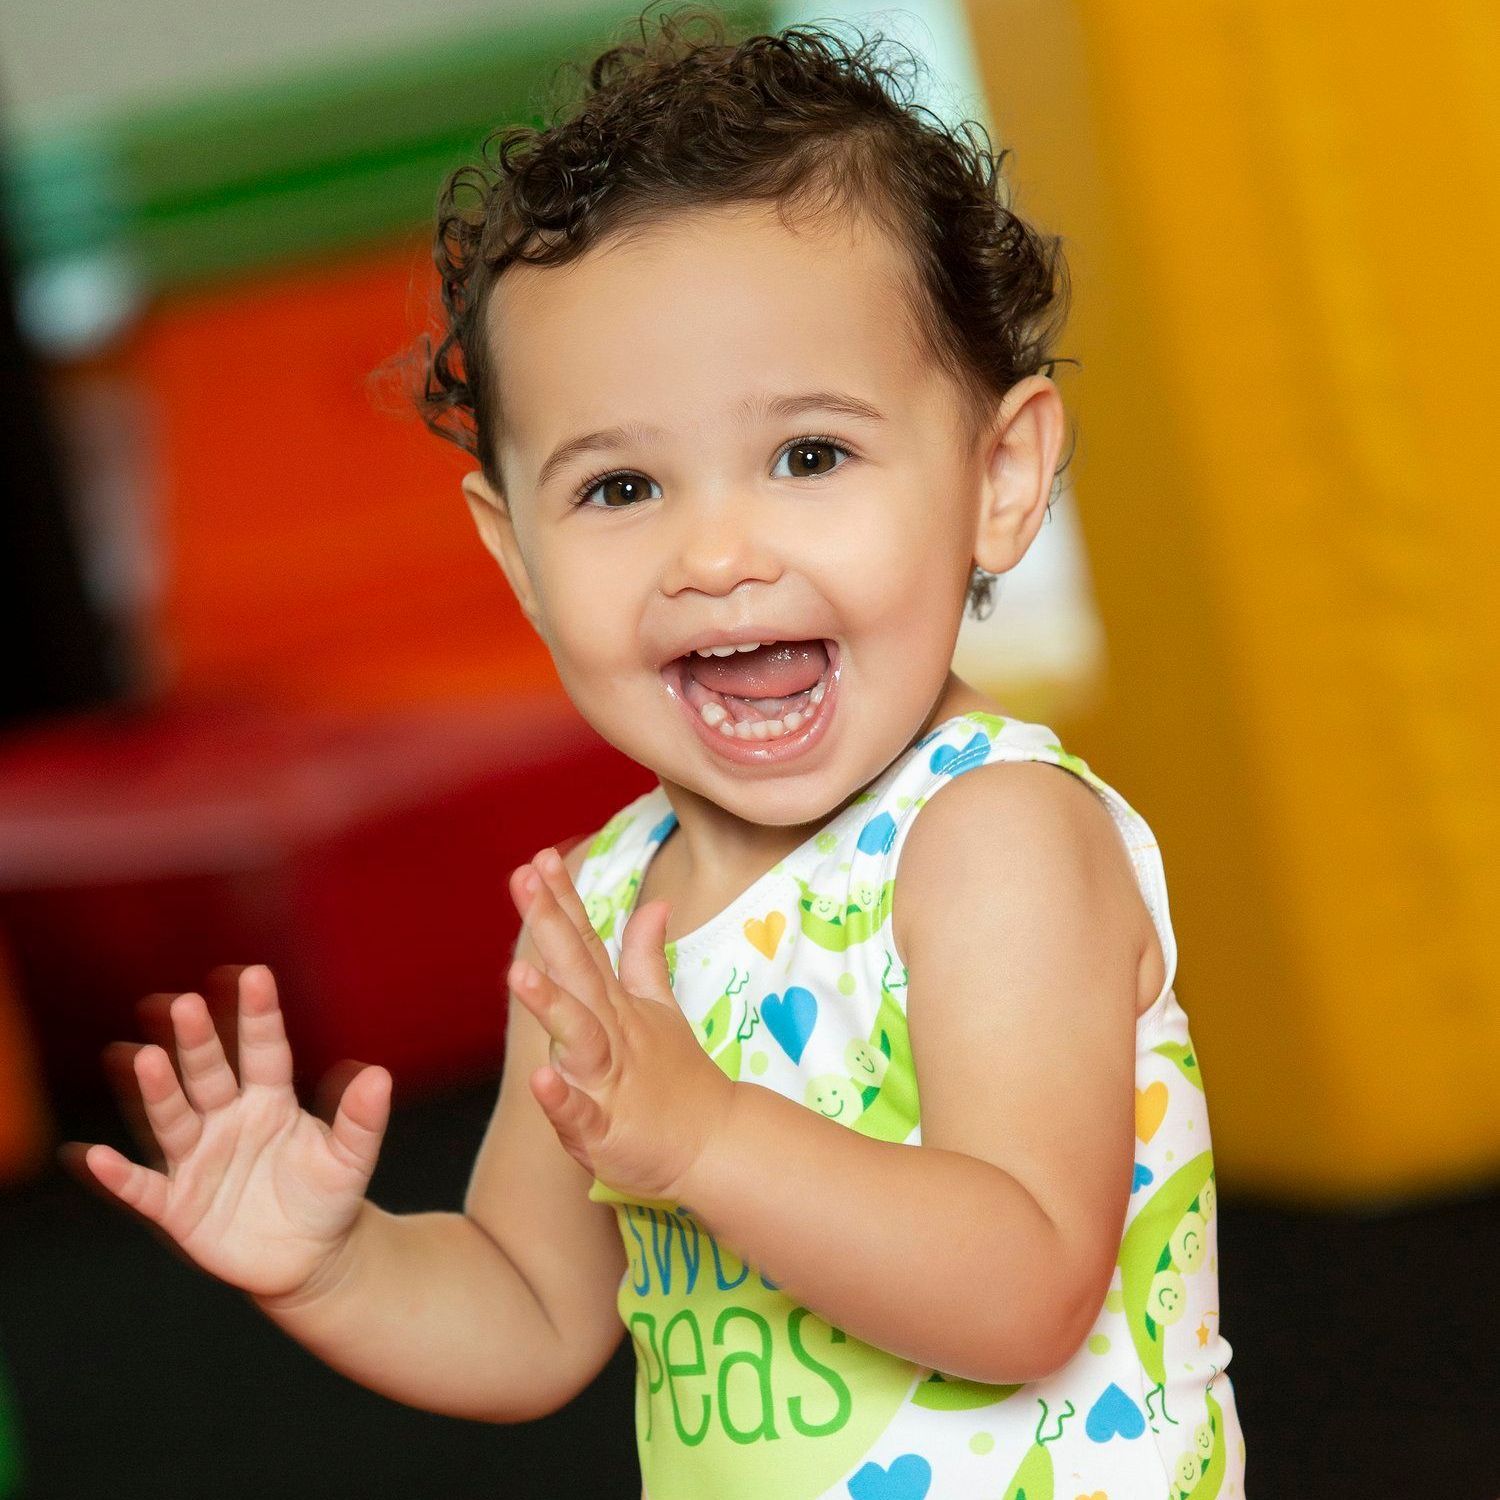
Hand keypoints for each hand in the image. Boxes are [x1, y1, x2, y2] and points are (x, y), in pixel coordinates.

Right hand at [64, 965, 390, 1302]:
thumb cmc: (329, 1195)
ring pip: (174, 1118)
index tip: (255, 974)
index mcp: (270, 1100)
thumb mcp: (351, 1159)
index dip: (258, 1015)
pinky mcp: (178, 1207)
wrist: (310, 1256)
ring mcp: (199, 1160)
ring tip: (142, 1056)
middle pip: (210, 1074)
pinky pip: (145, 1188)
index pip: (263, 1051)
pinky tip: (94, 1155)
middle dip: (198, 1041)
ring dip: (158, 1091)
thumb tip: (378, 1074)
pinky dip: (120, 1176)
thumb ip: (362, 1120)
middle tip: (184, 1003)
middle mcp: (227, 1120)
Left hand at [508, 847, 734, 1204]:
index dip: (563, 901)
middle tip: (525, 880)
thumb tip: (654, 903)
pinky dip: (561, 1098)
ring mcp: (609, 1078)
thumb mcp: (659, 1009)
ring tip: (518, 972)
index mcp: (616, 1004)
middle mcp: (611, 1031)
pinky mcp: (606, 1128)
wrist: (713, 1146)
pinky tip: (541, 1079)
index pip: (586, 943)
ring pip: (578, 1036)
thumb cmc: (676, 1077)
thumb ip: (646, 956)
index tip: (540, 859)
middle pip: (578, 971)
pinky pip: (580, 1112)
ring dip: (551, 1004)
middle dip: (550, 925)